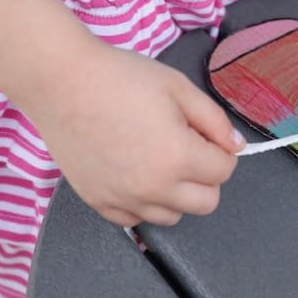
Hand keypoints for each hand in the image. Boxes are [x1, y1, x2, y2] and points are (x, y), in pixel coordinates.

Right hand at [25, 42, 243, 226]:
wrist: (62, 82)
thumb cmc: (122, 78)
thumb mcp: (180, 88)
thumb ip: (215, 120)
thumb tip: (235, 146)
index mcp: (178, 157)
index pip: (225, 171)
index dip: (222, 150)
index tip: (206, 135)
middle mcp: (153, 187)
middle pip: (206, 203)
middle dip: (207, 177)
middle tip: (189, 149)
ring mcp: (123, 199)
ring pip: (173, 216)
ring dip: (178, 194)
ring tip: (161, 161)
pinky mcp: (98, 202)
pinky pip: (136, 220)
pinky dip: (144, 203)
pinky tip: (137, 175)